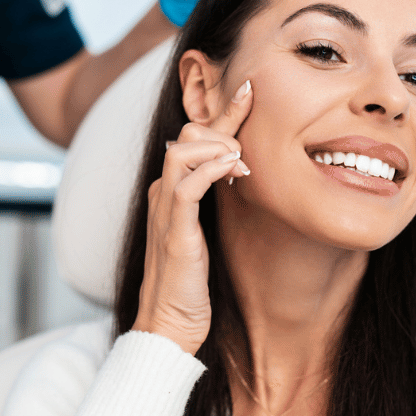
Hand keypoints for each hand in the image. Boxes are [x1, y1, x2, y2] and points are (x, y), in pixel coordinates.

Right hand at [132, 79, 252, 354]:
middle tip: (252, 122)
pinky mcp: (173, 230)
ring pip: (182, 151)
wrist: (169, 325)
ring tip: (243, 159)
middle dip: (223, 122)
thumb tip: (243, 175)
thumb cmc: (191, 285)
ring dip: (218, 146)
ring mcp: (165, 210)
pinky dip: (211, 170)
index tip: (248, 90)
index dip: (222, 112)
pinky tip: (234, 169)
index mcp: (171, 191)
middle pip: (187, 135)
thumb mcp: (207, 233)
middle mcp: (163, 193)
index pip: (194, 139)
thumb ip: (217, 204)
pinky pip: (187, 185)